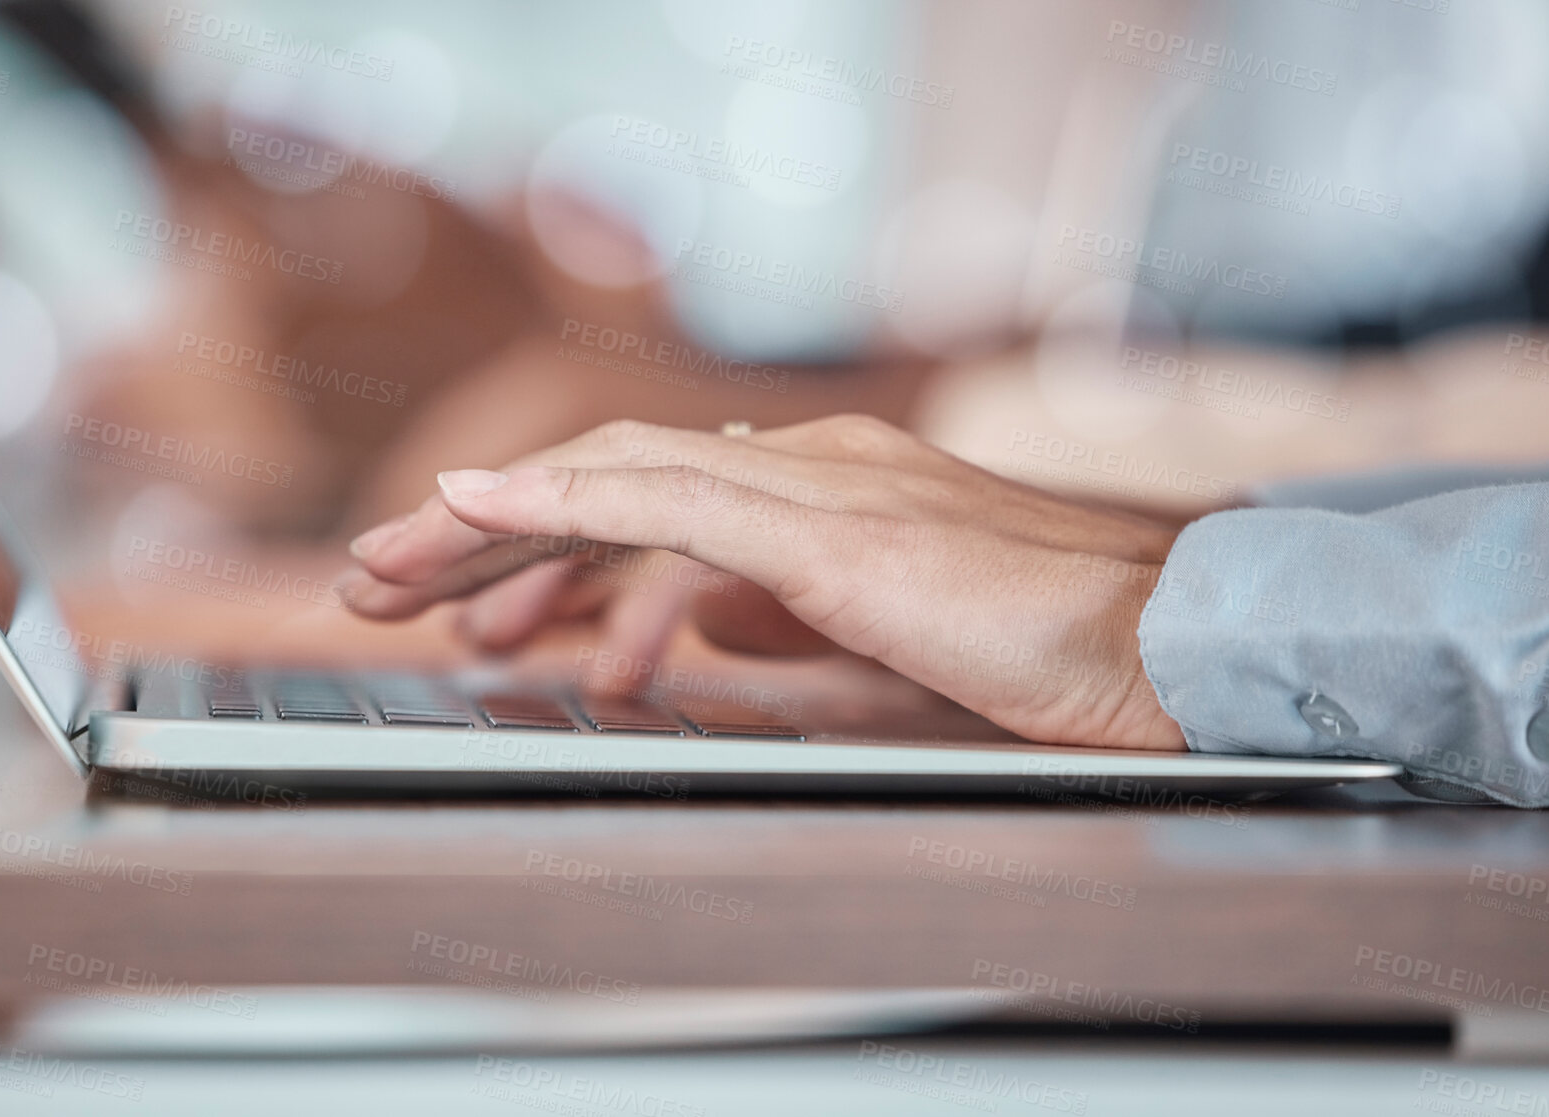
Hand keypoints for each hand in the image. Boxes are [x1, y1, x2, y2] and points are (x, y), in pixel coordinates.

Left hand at [340, 415, 1185, 749]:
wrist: (1168, 650)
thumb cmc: (1044, 661)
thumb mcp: (880, 656)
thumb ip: (785, 635)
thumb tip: (700, 640)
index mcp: (816, 495)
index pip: (643, 502)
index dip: (537, 544)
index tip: (464, 601)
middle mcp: (804, 467)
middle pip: (603, 478)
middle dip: (478, 533)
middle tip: (380, 578)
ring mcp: (818, 484)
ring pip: (611, 478)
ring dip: (489, 526)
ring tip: (398, 577)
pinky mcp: (832, 526)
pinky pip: (663, 497)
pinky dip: (558, 501)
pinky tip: (474, 512)